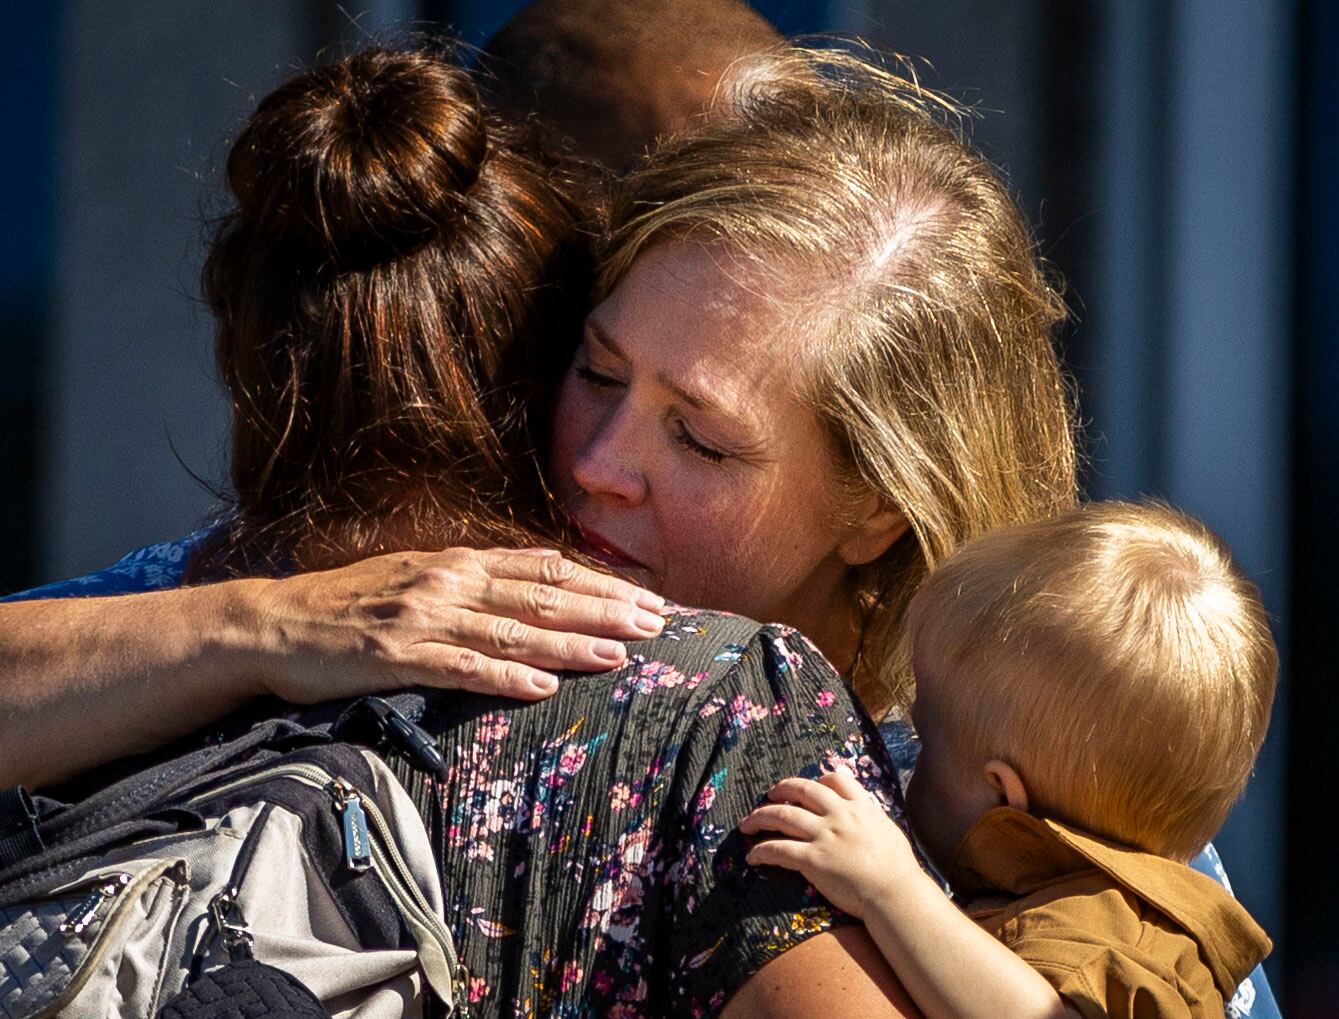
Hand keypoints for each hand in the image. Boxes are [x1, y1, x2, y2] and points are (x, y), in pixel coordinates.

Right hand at [245, 547, 666, 702]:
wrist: (275, 623)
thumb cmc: (353, 604)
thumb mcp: (422, 576)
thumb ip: (481, 578)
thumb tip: (545, 576)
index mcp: (460, 562)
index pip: (546, 569)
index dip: (600, 582)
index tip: (645, 597)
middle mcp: (450, 582)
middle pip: (542, 596)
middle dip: (603, 610)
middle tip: (655, 624)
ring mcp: (424, 619)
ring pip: (512, 631)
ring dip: (569, 643)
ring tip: (618, 654)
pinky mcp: (397, 657)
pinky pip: (462, 669)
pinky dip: (506, 677)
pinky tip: (543, 687)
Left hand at [741, 770, 920, 918]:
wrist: (895, 893)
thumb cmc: (899, 869)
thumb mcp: (889, 830)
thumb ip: (872, 819)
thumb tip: (866, 816)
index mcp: (860, 806)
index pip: (835, 780)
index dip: (817, 780)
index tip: (807, 787)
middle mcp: (839, 815)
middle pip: (802, 790)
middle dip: (781, 789)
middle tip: (769, 795)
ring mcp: (824, 835)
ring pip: (782, 816)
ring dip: (760, 817)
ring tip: (747, 824)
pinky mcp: (812, 859)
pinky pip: (778, 849)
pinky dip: (761, 851)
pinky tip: (752, 856)